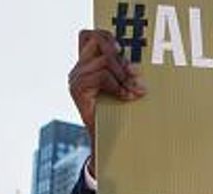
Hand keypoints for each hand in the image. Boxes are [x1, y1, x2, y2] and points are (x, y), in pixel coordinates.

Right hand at [69, 29, 147, 170]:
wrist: (104, 139)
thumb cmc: (113, 113)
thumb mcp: (119, 87)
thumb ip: (120, 72)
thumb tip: (136, 67)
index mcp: (85, 65)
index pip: (89, 36)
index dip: (105, 36)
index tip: (121, 49)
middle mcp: (77, 69)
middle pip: (99, 44)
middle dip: (121, 59)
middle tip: (137, 76)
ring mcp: (76, 78)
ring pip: (105, 62)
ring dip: (124, 77)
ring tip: (135, 91)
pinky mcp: (78, 89)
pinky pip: (103, 76)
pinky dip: (118, 86)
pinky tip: (126, 97)